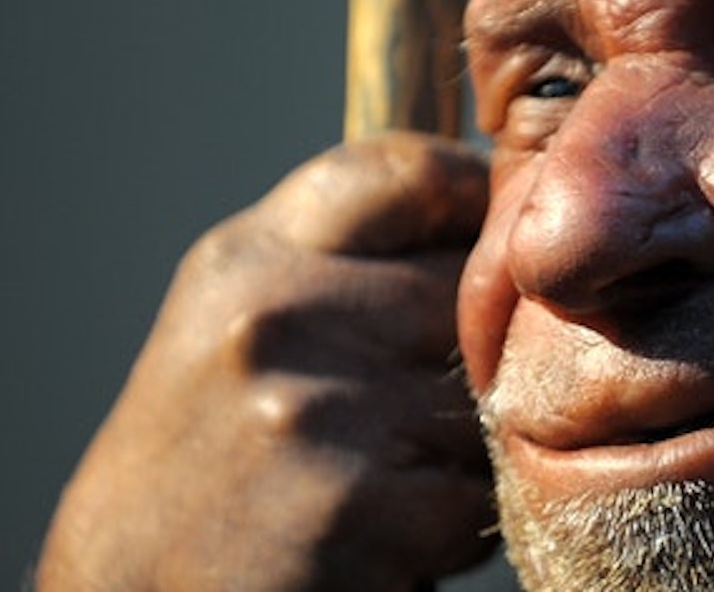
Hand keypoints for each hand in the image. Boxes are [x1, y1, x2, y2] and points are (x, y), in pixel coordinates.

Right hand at [37, 133, 495, 590]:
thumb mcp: (242, 329)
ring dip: (467, 453)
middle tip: (418, 415)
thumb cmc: (211, 465)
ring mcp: (310, 411)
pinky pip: (473, 500)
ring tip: (389, 483)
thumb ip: (346, 267)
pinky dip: (449, 532)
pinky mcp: (349, 510)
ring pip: (488, 403)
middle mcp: (273, 318)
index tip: (497, 247)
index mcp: (248, 260)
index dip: (478, 202)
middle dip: (477, 356)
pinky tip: (386, 539)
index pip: (406, 173)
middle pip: (472, 294)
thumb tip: (502, 212)